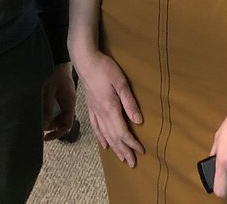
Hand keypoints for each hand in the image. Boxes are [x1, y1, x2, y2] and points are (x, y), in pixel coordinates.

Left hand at [43, 62, 76, 140]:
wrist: (56, 56)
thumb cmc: (54, 72)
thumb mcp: (49, 91)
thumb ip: (47, 108)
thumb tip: (43, 126)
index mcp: (70, 102)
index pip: (67, 124)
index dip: (57, 132)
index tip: (45, 136)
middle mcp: (69, 102)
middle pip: (62, 121)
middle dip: (51, 126)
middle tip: (38, 127)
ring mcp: (64, 97)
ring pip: (58, 114)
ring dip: (49, 118)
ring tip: (38, 119)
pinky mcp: (60, 93)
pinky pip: (56, 107)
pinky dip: (48, 111)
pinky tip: (41, 110)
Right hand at [72, 47, 144, 166]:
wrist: (85, 61)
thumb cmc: (105, 69)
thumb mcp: (121, 83)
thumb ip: (129, 102)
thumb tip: (138, 121)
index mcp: (110, 109)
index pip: (123, 132)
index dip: (132, 143)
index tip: (141, 151)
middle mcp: (101, 114)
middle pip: (114, 137)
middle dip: (124, 151)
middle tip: (132, 163)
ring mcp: (94, 111)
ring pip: (105, 135)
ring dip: (114, 148)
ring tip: (121, 158)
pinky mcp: (90, 107)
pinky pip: (96, 127)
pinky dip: (101, 138)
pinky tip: (104, 145)